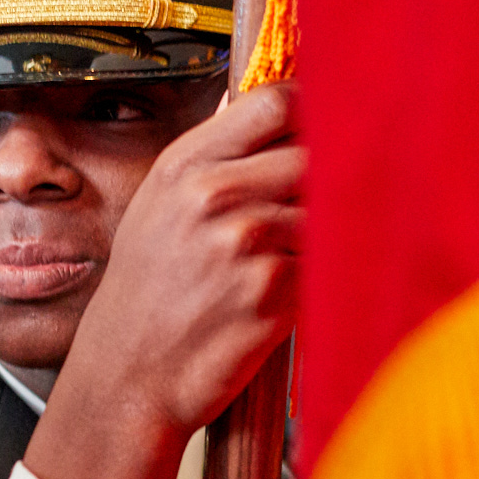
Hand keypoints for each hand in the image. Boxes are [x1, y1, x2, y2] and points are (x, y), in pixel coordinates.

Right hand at [24, 83, 301, 478]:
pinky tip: (308, 287)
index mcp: (186, 165)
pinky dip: (331, 272)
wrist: (130, 377)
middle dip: (337, 172)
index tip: (337, 120)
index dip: (317, 107)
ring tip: (317, 251)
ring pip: (331, 209)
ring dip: (338, 228)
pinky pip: (331, 263)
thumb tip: (279, 109)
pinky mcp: (276, 293)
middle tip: (348, 191)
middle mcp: (215, 196)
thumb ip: (215, 158)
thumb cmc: (149, 294)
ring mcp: (247, 244)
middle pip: (316, 151)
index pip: (276, 102)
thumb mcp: (159, 206)